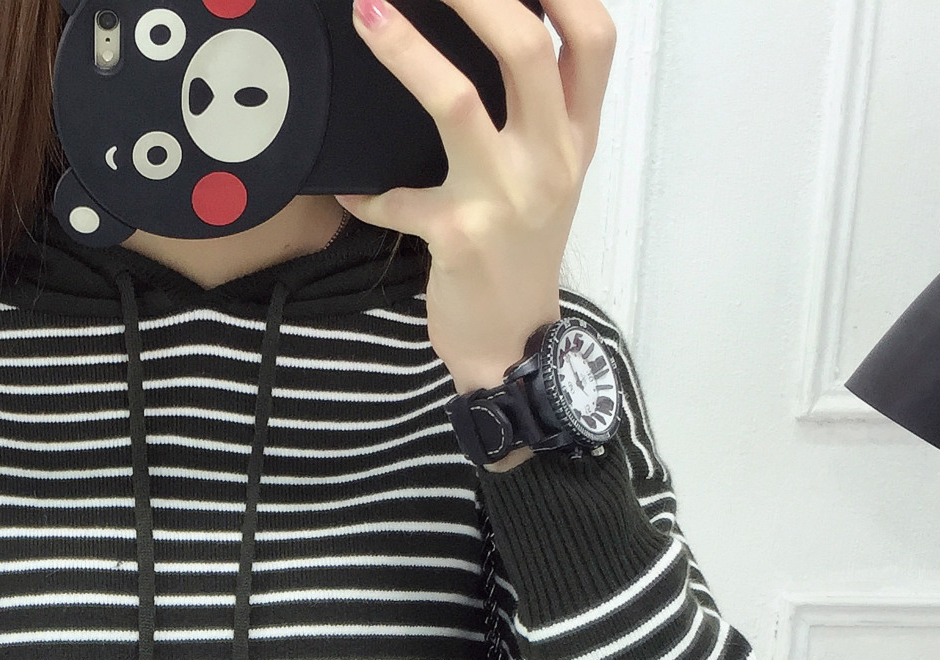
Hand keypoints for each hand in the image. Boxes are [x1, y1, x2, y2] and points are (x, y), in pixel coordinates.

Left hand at [336, 0, 615, 417]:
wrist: (514, 345)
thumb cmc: (522, 252)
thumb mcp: (550, 175)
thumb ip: (539, 109)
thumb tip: (499, 25)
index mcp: (577, 136)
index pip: (595, 37)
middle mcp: (550, 159)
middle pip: (526, 48)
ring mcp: (505, 198)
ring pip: (457, 103)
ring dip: (407, 52)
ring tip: (368, 12)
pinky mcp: (457, 237)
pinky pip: (396, 201)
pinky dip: (365, 192)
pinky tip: (344, 185)